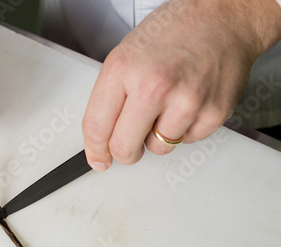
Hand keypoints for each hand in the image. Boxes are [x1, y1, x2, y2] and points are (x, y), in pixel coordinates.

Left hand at [82, 0, 280, 169]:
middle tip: (130, 143)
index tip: (98, 158)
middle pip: (125, 148)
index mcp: (123, 69)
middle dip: (124, 152)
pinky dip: (184, 129)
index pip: (97, 127)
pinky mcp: (213, 113)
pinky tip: (187, 103)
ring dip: (157, 136)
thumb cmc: (172, 33)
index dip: (96, 150)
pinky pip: (187, 141)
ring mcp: (186, 101)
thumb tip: (101, 141)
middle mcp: (154, 86)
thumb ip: (108, 99)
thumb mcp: (125, 56)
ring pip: (158, 149)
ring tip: (166, 106)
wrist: (221, 17)